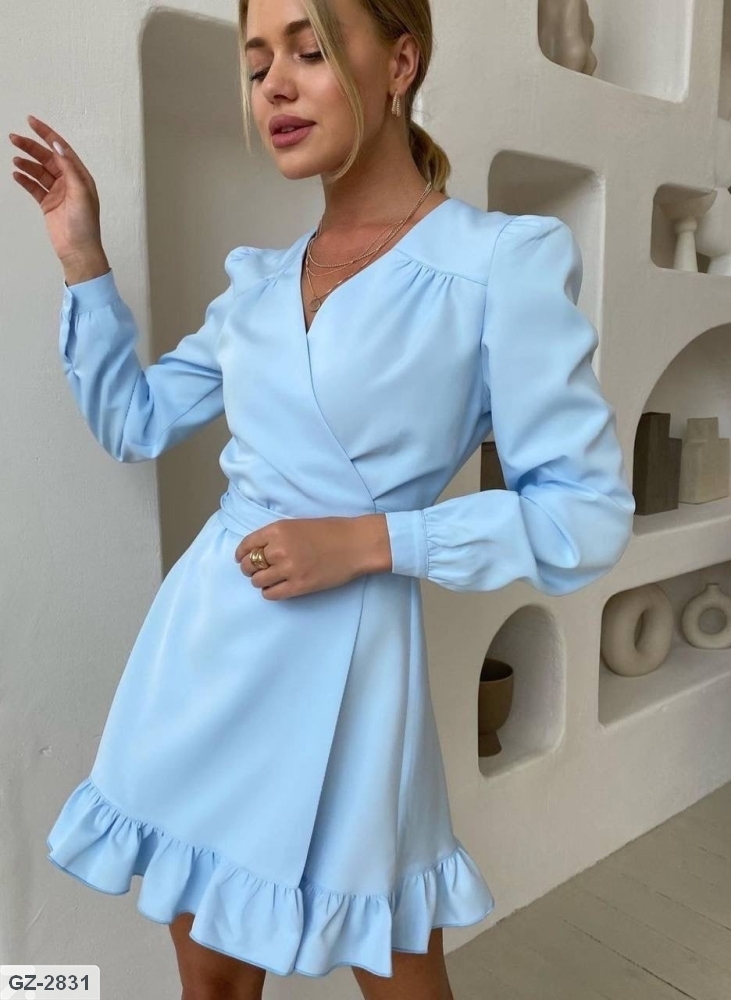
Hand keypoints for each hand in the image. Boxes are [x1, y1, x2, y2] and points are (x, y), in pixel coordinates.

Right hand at [9, 114, 105, 265]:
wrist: (78, 250)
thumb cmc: (85, 224)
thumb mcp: (81, 192)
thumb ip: (69, 168)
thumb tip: (58, 146)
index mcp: (80, 176)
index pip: (61, 149)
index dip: (47, 134)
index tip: (31, 121)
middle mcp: (69, 182)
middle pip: (46, 158)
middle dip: (31, 147)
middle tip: (14, 138)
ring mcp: (57, 192)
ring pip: (38, 172)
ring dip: (26, 164)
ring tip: (15, 159)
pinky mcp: (48, 204)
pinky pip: (34, 187)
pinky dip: (25, 180)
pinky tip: (16, 175)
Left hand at [234, 514, 390, 599]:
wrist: (356, 544)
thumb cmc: (331, 531)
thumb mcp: (298, 525)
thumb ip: (278, 535)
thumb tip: (260, 549)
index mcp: (278, 530)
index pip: (247, 544)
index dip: (241, 554)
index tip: (242, 559)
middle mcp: (279, 549)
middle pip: (250, 564)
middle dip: (250, 569)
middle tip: (258, 570)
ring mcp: (289, 569)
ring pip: (258, 581)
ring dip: (261, 581)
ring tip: (270, 580)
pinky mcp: (299, 586)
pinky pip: (272, 594)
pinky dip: (269, 592)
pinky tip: (277, 588)